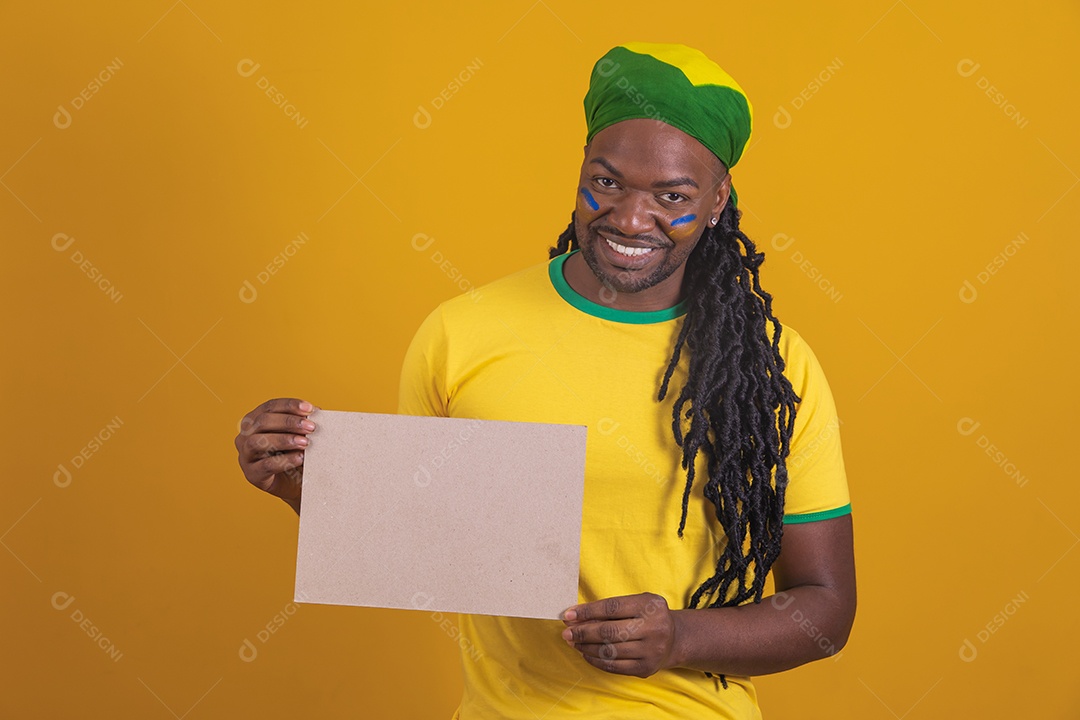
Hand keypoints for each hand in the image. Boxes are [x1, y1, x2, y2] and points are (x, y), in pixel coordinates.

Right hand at [234, 398, 317, 510]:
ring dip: (284, 440)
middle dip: (289, 422)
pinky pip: (266, 465)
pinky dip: (285, 460)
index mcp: (255, 420)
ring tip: (305, 442)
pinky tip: (300, 458)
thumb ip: (303, 423)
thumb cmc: (295, 453)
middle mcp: (245, 435)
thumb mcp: (299, 434)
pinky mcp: (252, 474)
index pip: (270, 406)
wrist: (295, 483)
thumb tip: (315, 412)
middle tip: (311, 427)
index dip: (289, 405)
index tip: (309, 408)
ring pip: (257, 441)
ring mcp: (246, 455)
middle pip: (263, 421)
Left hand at [560, 592, 678, 677]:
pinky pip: (614, 666)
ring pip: (609, 651)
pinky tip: (586, 654)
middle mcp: (653, 628)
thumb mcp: (636, 603)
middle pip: (609, 631)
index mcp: (650, 606)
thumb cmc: (648, 616)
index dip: (588, 611)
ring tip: (573, 642)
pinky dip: (596, 660)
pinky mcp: (646, 669)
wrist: (675, 640)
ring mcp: (651, 651)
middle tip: (566, 632)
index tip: (569, 614)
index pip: (612, 608)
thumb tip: (576, 616)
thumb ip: (610, 608)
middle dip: (583, 632)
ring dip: (586, 647)